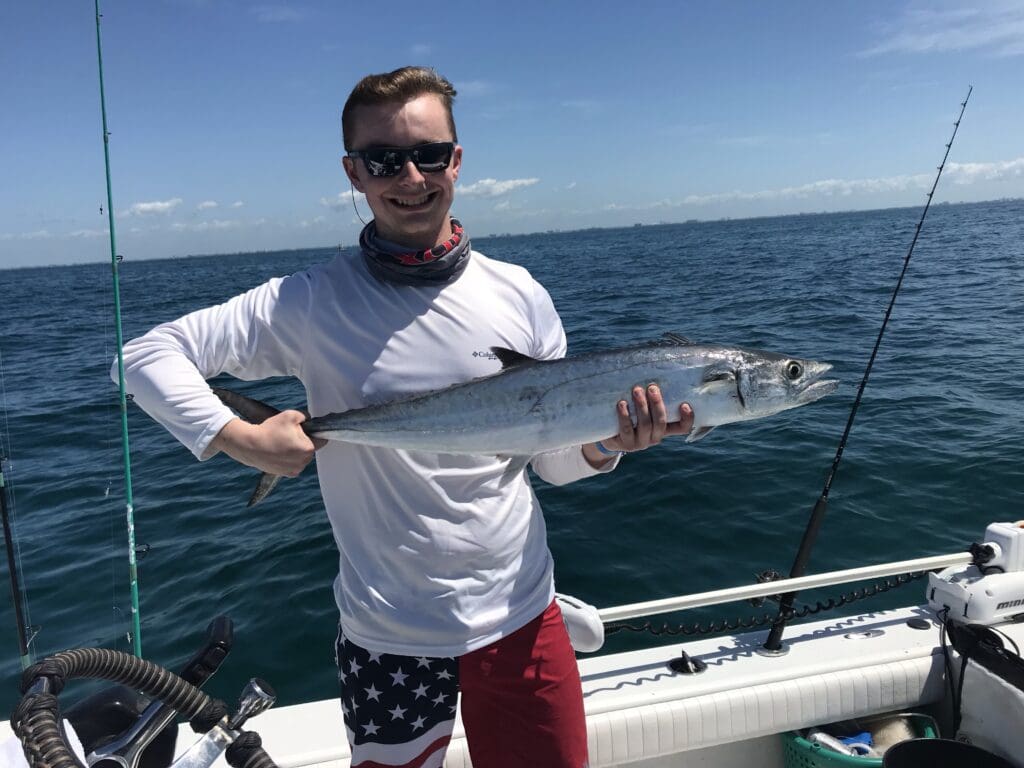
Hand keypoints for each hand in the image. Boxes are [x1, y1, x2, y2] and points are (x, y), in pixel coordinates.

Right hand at [210, 411, 325, 476]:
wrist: (250, 445)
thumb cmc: (270, 430)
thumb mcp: (291, 414)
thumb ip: (305, 416)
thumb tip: (309, 420)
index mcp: (308, 448)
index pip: (322, 440)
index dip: (315, 432)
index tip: (306, 430)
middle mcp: (304, 461)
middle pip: (310, 448)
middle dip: (304, 442)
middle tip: (289, 435)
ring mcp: (295, 469)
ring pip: (302, 457)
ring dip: (296, 451)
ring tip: (282, 443)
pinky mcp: (286, 474)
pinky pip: (293, 464)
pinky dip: (288, 459)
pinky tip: (279, 452)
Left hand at [584, 384, 692, 464]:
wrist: (610, 435)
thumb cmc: (630, 415)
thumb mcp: (644, 408)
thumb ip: (652, 396)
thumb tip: (655, 363)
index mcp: (664, 429)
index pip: (682, 428)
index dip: (687, 418)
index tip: (685, 404)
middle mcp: (655, 437)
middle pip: (661, 422)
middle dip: (657, 404)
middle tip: (652, 388)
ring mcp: (641, 442)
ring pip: (645, 425)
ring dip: (642, 406)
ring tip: (636, 390)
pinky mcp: (625, 444)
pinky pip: (626, 429)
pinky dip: (624, 415)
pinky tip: (622, 403)